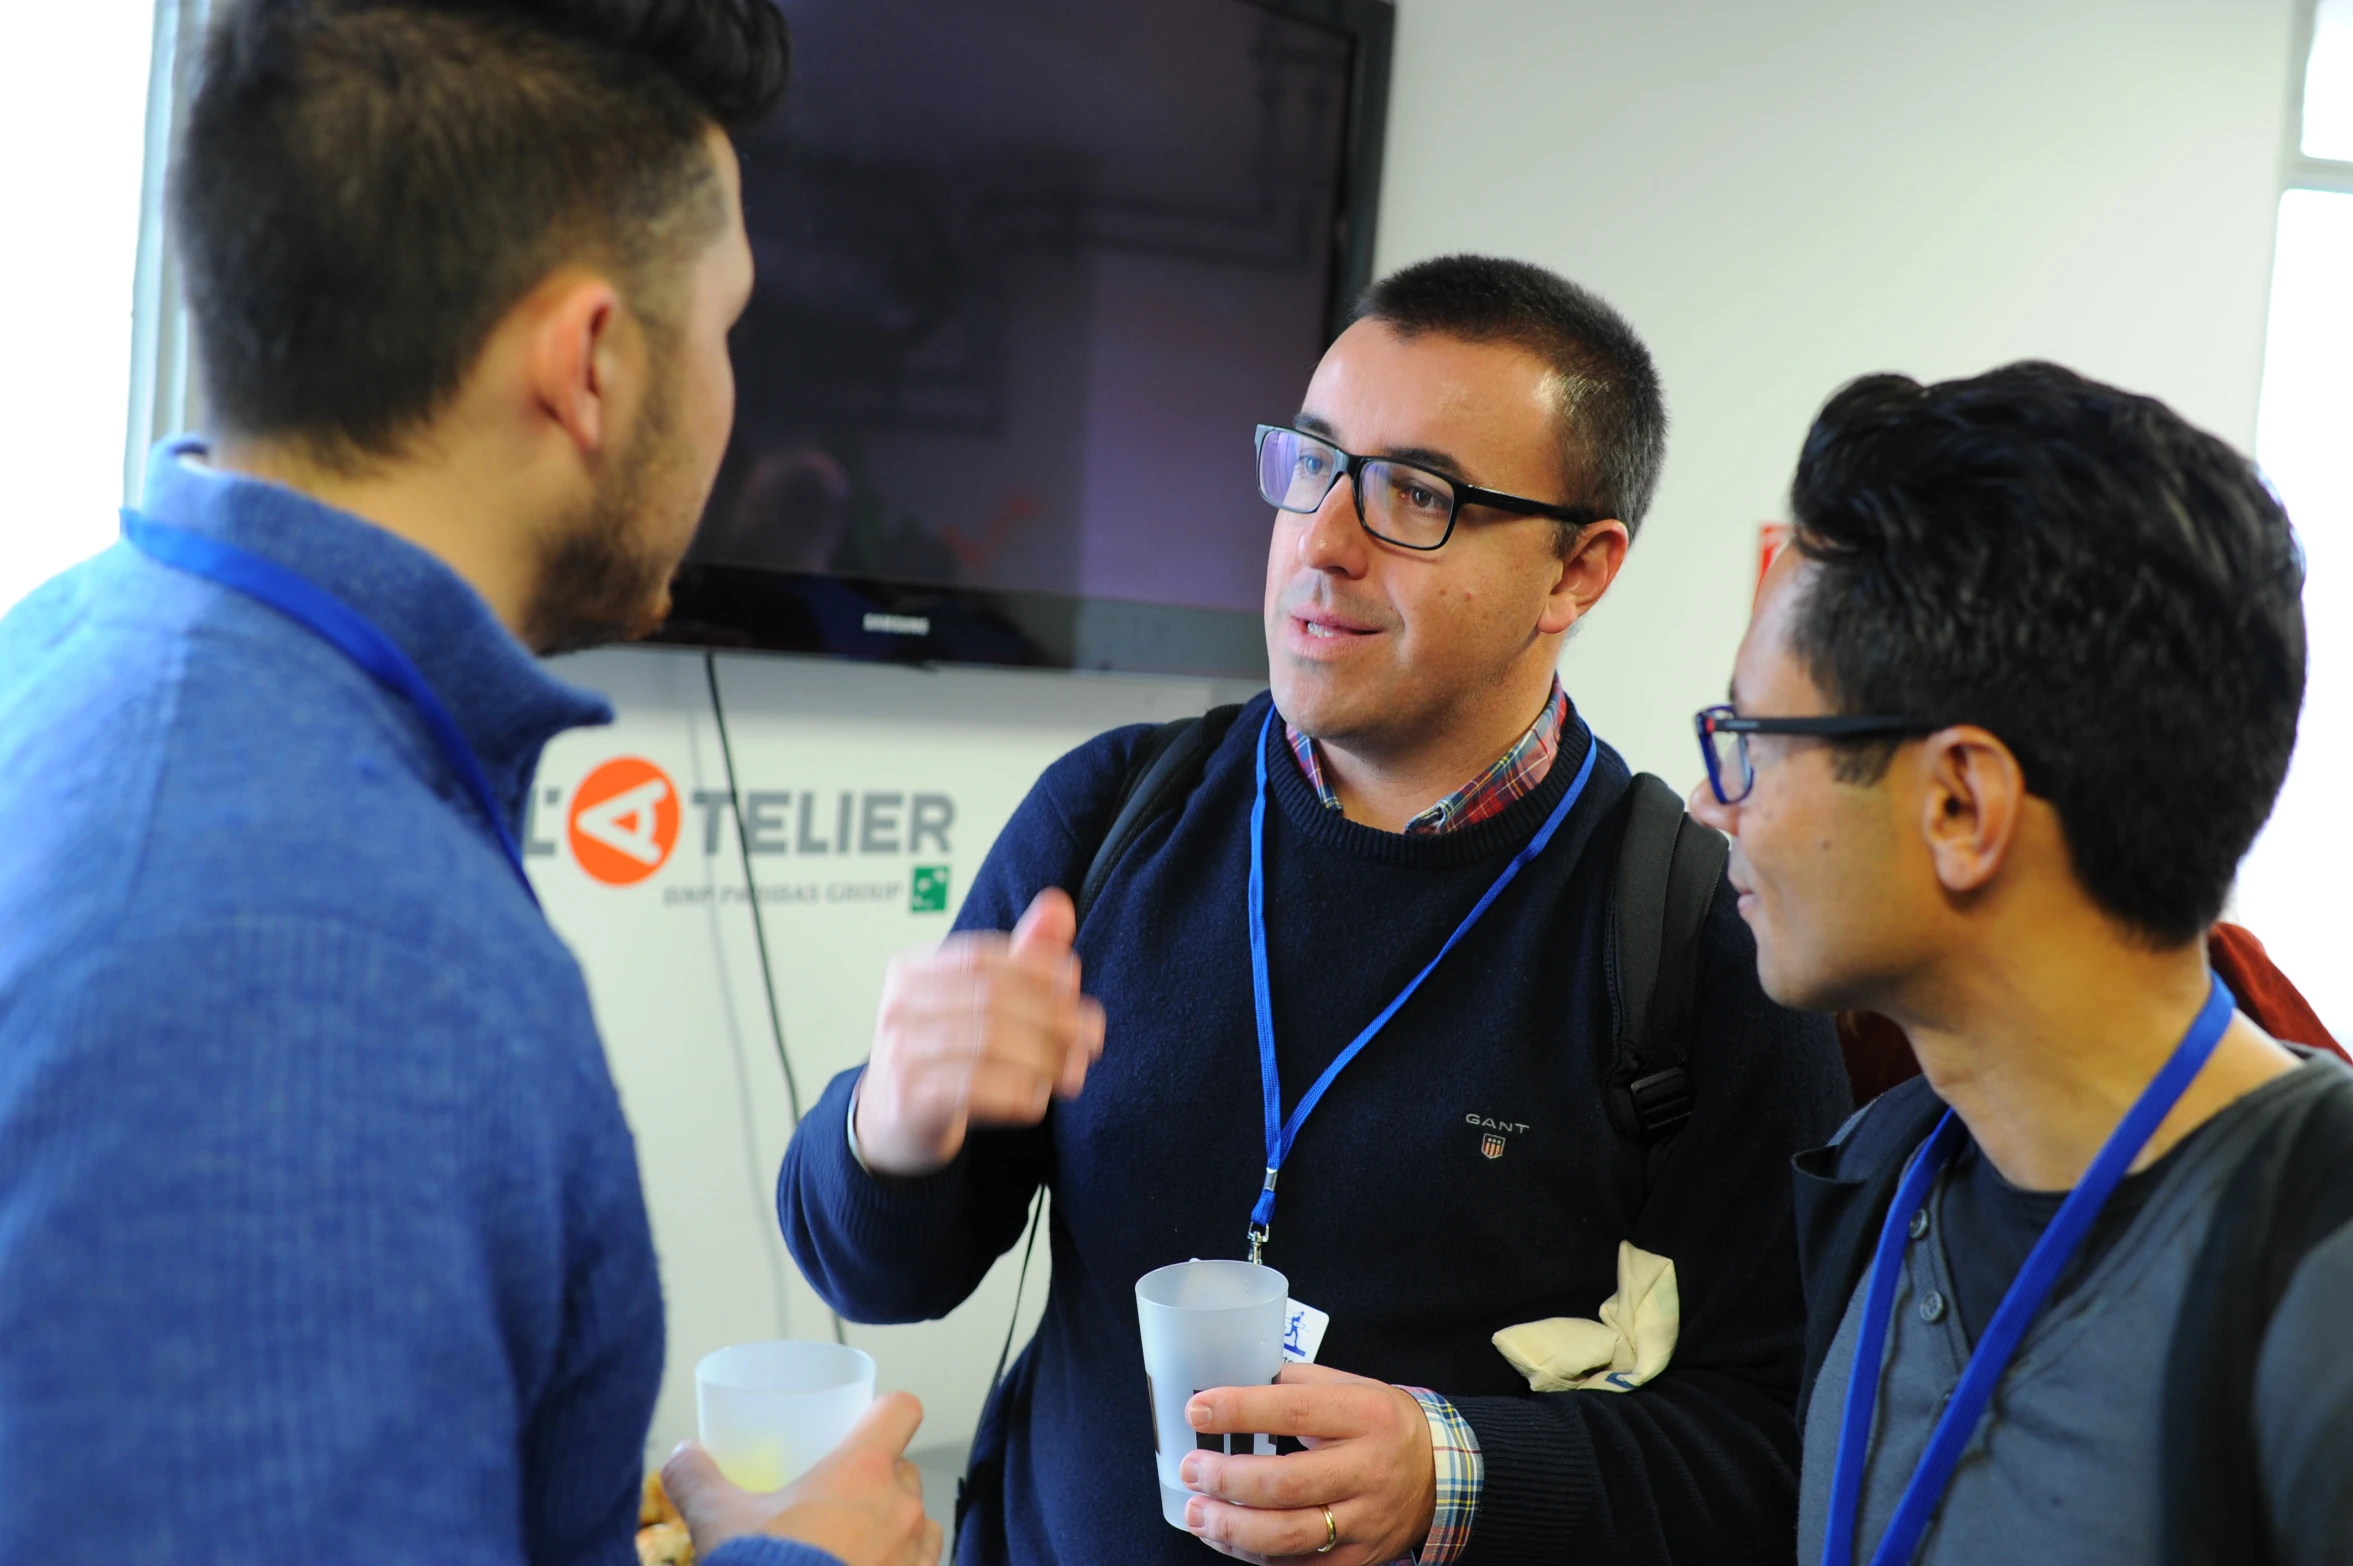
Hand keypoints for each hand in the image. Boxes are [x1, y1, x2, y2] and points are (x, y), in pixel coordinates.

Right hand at [661, 1392, 941, 1565]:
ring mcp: (916, 1554)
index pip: (902, 1410)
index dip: (885, 1412)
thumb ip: (695, 1478)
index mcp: (862, 1470)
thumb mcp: (718, 1520)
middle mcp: (901, 1506)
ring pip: (920, 1521)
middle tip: (841, 1496)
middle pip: (905, 1469)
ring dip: (896, 1526)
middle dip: (880, 1478)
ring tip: (856, 1544)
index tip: (863, 1424)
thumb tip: (680, 1455)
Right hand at [855, 887, 1104, 1175]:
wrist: (892, 1122)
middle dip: (1051, 1016)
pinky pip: (976, 1088)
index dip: (1036, 968)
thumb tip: (1059, 907)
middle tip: (1090, 1035)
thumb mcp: (976, 1001)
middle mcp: (898, 1007)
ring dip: (1044, 1057)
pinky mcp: (910, 1100)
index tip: (1074, 985)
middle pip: (990, 998)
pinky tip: (1038, 1098)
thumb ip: (1020, 956)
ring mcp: (900, 1053)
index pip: (982, 956)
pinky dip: (1017, 1092)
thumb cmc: (939, 1055)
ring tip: (1074, 1070)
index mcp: (913, 971)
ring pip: (988, 1043)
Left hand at [1178, 1362, 1435, 1564]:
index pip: (1293, 1411)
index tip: (1198, 1410)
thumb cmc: (1384, 1424)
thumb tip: (1233, 1382)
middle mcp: (1368, 1470)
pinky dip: (1254, 1555)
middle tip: (1192, 1469)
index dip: (1240, 1411)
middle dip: (1227, 1478)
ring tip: (1197, 1512)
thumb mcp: (1352, 1387)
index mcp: (1365, 1415)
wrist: (1441, 1474)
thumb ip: (1297, 1384)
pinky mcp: (1359, 1558)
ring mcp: (1364, 1520)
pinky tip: (1227, 1538)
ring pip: (1289, 1534)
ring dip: (1232, 1527)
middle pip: (1286, 1483)